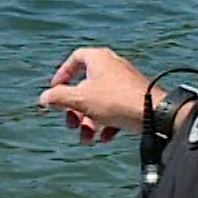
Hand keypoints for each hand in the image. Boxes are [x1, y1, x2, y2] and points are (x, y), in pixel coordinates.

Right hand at [37, 46, 151, 143]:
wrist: (154, 113)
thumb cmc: (114, 100)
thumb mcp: (79, 99)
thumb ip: (58, 97)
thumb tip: (43, 98)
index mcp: (99, 59)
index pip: (75, 59)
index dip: (62, 74)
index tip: (55, 90)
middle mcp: (112, 66)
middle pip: (85, 87)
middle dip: (74, 110)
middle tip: (71, 125)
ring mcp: (125, 82)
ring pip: (99, 101)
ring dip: (88, 121)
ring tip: (87, 139)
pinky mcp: (135, 98)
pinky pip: (115, 109)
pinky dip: (107, 123)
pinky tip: (106, 138)